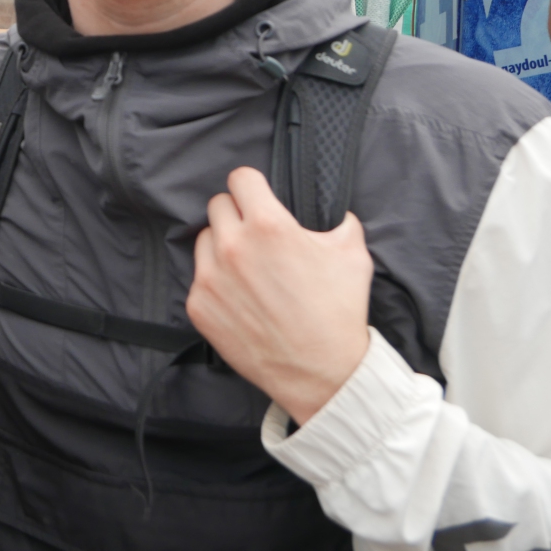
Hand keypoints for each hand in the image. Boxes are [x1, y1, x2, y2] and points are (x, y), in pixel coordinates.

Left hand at [186, 167, 372, 424]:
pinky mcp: (198, 305)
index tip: (258, 196)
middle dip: (237, 213)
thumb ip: (336, 218)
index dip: (253, 185)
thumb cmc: (339, 311)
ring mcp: (210, 277)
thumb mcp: (352, 251)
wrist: (322, 372)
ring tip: (248, 267)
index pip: (240, 178)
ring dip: (222, 245)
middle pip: (218, 205)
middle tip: (255, 233)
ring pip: (204, 238)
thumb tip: (327, 208)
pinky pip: (199, 277)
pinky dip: (216, 281)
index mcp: (267, 225)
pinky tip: (240, 296)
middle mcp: (232, 246)